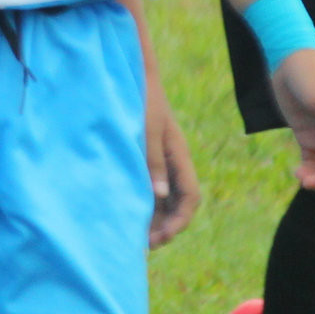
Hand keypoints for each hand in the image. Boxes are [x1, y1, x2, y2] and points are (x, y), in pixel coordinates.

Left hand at [143, 76, 199, 248]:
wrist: (131, 68)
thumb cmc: (139, 95)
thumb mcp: (146, 128)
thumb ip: (152, 160)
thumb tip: (159, 196)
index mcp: (179, 154)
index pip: (189, 197)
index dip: (178, 222)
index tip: (157, 239)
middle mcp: (173, 158)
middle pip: (178, 201)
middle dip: (165, 225)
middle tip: (142, 244)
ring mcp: (159, 155)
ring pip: (163, 194)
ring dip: (153, 216)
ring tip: (133, 234)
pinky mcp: (144, 152)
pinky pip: (149, 182)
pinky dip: (142, 200)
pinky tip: (125, 209)